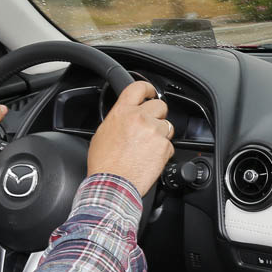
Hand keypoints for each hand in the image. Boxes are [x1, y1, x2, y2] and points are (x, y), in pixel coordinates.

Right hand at [87, 80, 172, 195]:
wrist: (113, 184)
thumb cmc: (104, 163)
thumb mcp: (103, 133)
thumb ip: (118, 119)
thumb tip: (124, 118)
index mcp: (123, 112)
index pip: (139, 87)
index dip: (148, 88)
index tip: (151, 92)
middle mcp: (140, 118)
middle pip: (160, 105)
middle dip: (158, 115)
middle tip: (150, 127)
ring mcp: (154, 132)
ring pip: (167, 126)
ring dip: (161, 134)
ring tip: (147, 147)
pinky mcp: (164, 147)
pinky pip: (169, 144)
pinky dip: (163, 151)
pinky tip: (150, 158)